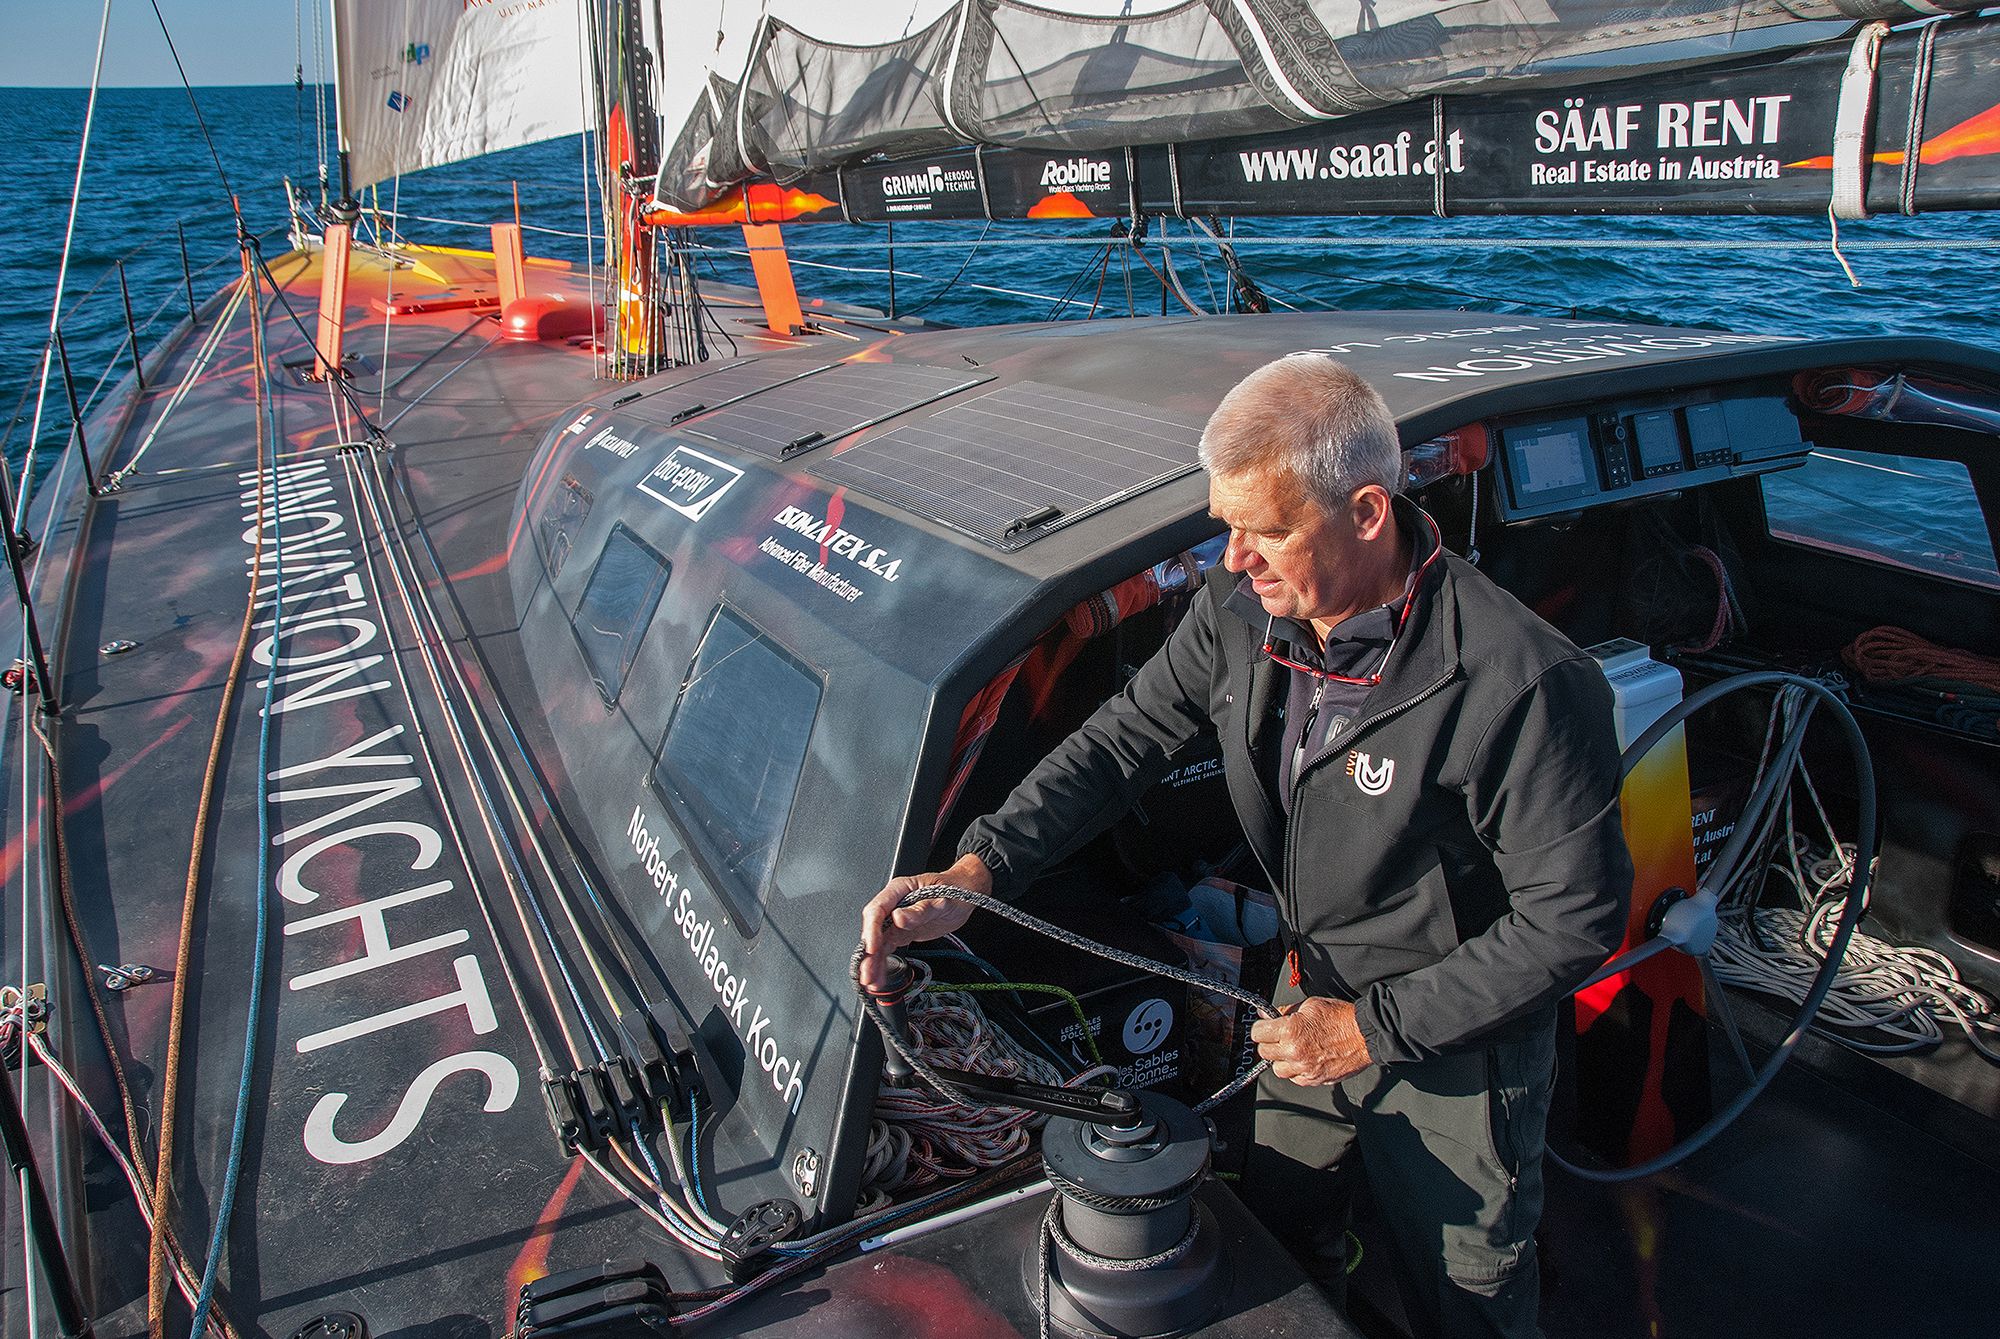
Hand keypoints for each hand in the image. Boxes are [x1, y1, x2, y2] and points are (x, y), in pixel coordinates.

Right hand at [858, 853, 992, 991]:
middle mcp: (894, 905)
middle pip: (874, 929)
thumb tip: (899, 918)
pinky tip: (880, 976)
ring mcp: (896, 920)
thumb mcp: (941, 899)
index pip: (877, 910)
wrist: (965, 892)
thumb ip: (920, 910)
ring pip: (879, 942)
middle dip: (868, 952)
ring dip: (873, 962)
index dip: (872, 930)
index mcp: (899, 890)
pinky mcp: (903, 933)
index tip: (873, 947)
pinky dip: (883, 963)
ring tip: (871, 980)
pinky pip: (888, 948)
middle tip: (868, 972)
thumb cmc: (954, 889)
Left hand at [1250, 997, 1371, 1086]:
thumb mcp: (1310, 1005)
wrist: (1365, 1035)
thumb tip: (1267, 1015)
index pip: (1257, 1034)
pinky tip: (1306, 1059)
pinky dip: (1297, 1070)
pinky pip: (1295, 1079)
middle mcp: (1294, 1052)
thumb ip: (1285, 1011)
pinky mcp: (1315, 1080)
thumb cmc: (1341, 1018)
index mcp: (1290, 1030)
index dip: (1262, 1028)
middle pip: (1264, 1052)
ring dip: (1282, 1060)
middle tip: (1280, 1037)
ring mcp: (1304, 1069)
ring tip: (1294, 1049)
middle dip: (1270, 1043)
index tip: (1266, 1027)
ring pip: (1277, 1069)